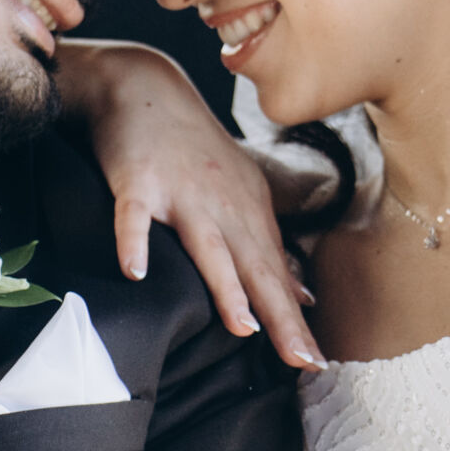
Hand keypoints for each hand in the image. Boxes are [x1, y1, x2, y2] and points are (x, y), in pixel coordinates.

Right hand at [56, 39, 323, 369]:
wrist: (143, 87)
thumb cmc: (192, 150)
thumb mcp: (240, 195)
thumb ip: (268, 247)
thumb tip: (303, 296)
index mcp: (248, 211)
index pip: (276, 276)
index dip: (295, 320)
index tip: (316, 363)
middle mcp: (223, 204)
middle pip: (254, 267)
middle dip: (280, 316)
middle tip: (302, 360)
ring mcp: (181, 192)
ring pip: (207, 245)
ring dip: (225, 285)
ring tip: (242, 327)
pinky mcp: (137, 182)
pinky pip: (133, 217)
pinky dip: (133, 242)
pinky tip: (135, 272)